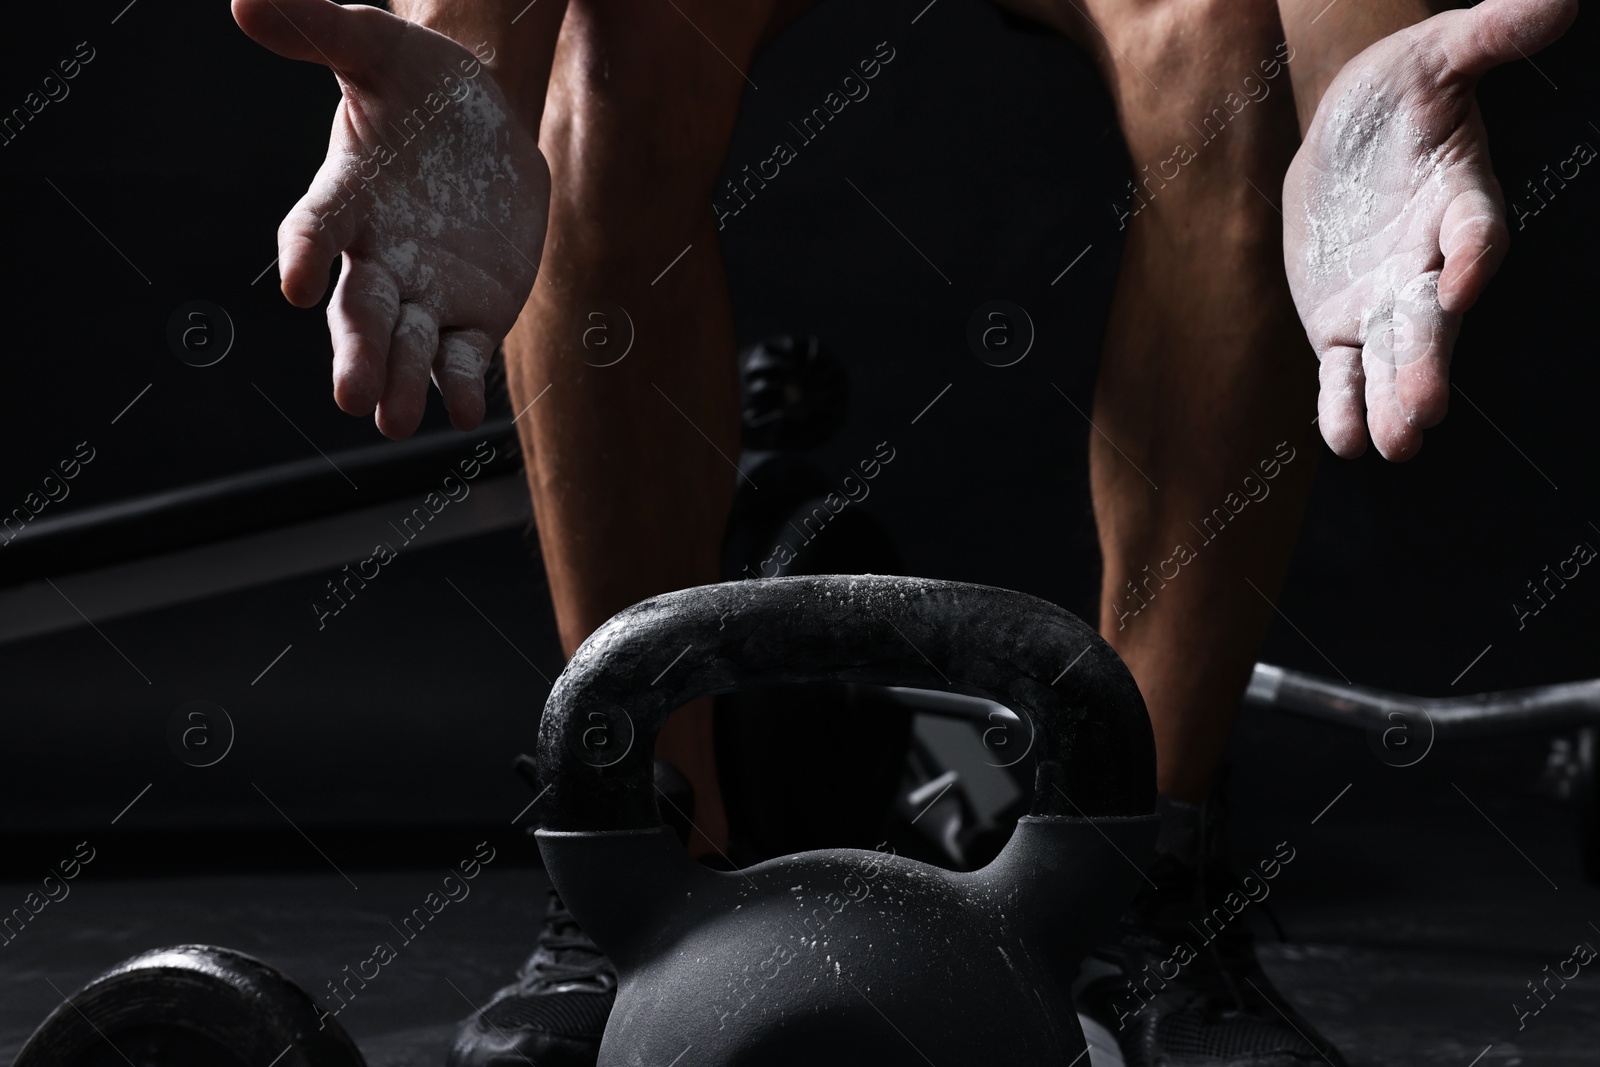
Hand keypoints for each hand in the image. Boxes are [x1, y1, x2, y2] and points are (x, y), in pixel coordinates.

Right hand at [233, 0, 549, 437]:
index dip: (307, 255)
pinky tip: (463, 415)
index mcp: (347, 198)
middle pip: (360, 313)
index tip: (301, 284)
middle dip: (357, 353)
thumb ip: (317, 28)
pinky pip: (463, 357)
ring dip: (402, 384)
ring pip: (408, 347)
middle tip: (349, 396)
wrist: (482, 118)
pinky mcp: (473, 313)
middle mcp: (378, 257)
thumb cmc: (418, 82)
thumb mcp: (375, 45)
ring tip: (395, 423)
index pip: (316, 230)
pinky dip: (461, 385)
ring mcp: (425, 291)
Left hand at [1283, 0, 1573, 459]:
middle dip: (1427, 363)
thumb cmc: (1398, 94)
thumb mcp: (1433, 56)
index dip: (1473, 255)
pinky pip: (1343, 373)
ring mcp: (1386, 301)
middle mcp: (1429, 264)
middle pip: (1433, 319)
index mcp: (1459, 202)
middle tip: (1425, 413)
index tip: (1464, 281)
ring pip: (1392, 358)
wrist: (1344, 137)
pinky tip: (1344, 442)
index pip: (1476, 233)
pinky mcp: (1343, 325)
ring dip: (1392, 400)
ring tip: (1397, 445)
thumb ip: (1486, 35)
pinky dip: (1342, 405)